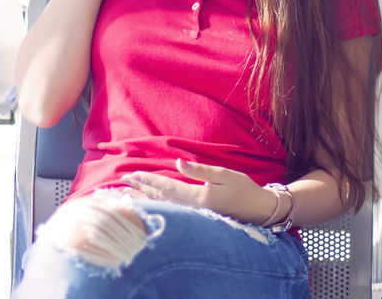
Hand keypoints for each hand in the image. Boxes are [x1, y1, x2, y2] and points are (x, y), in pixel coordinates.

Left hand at [121, 159, 280, 226]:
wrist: (258, 211)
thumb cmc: (243, 189)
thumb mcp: (224, 174)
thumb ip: (200, 171)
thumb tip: (177, 164)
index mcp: (199, 197)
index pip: (167, 187)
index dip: (149, 181)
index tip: (132, 175)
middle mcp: (193, 209)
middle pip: (160, 199)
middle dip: (141, 190)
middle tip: (123, 183)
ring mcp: (194, 216)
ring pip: (164, 206)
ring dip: (146, 198)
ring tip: (130, 193)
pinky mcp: (197, 218)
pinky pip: (171, 210)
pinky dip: (157, 205)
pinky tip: (150, 202)